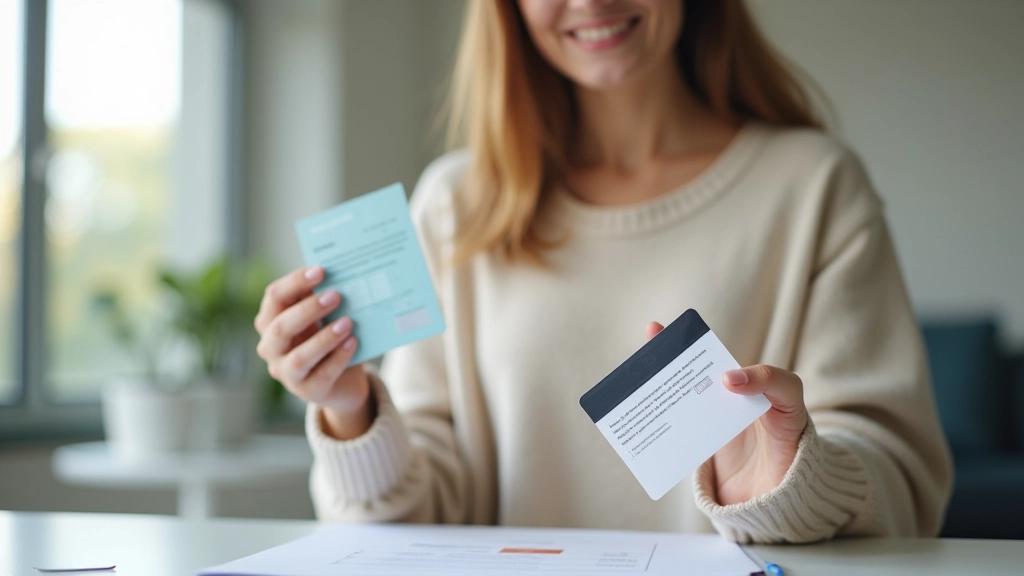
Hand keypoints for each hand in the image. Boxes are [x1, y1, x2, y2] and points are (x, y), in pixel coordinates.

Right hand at [255, 266, 373, 439]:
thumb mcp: (324, 317)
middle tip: (336, 295)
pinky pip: (322, 375)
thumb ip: (324, 299)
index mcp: (271, 321)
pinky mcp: (308, 392)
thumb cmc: (329, 338)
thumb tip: (340, 274)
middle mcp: (271, 348)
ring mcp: (287, 373)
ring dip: (324, 338)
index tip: (321, 271)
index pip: (274, 297)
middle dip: (307, 310)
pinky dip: (338, 358)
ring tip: (348, 322)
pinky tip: (353, 343)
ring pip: (299, 357)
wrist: (344, 380)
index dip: (295, 282)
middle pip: (280, 327)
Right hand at [646, 322, 808, 504]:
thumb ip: (768, 379)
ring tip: (634, 391)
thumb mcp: (789, 397)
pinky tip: (643, 426)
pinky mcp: (698, 450)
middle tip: (637, 360)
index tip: (656, 331)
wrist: (788, 488)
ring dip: (653, 397)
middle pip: (680, 377)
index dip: (679, 343)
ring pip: (673, 404)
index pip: (702, 355)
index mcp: (733, 381)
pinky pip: (674, 435)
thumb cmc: (792, 432)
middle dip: (658, 366)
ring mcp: (704, 425)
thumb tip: (727, 378)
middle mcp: (715, 400)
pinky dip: (657, 429)